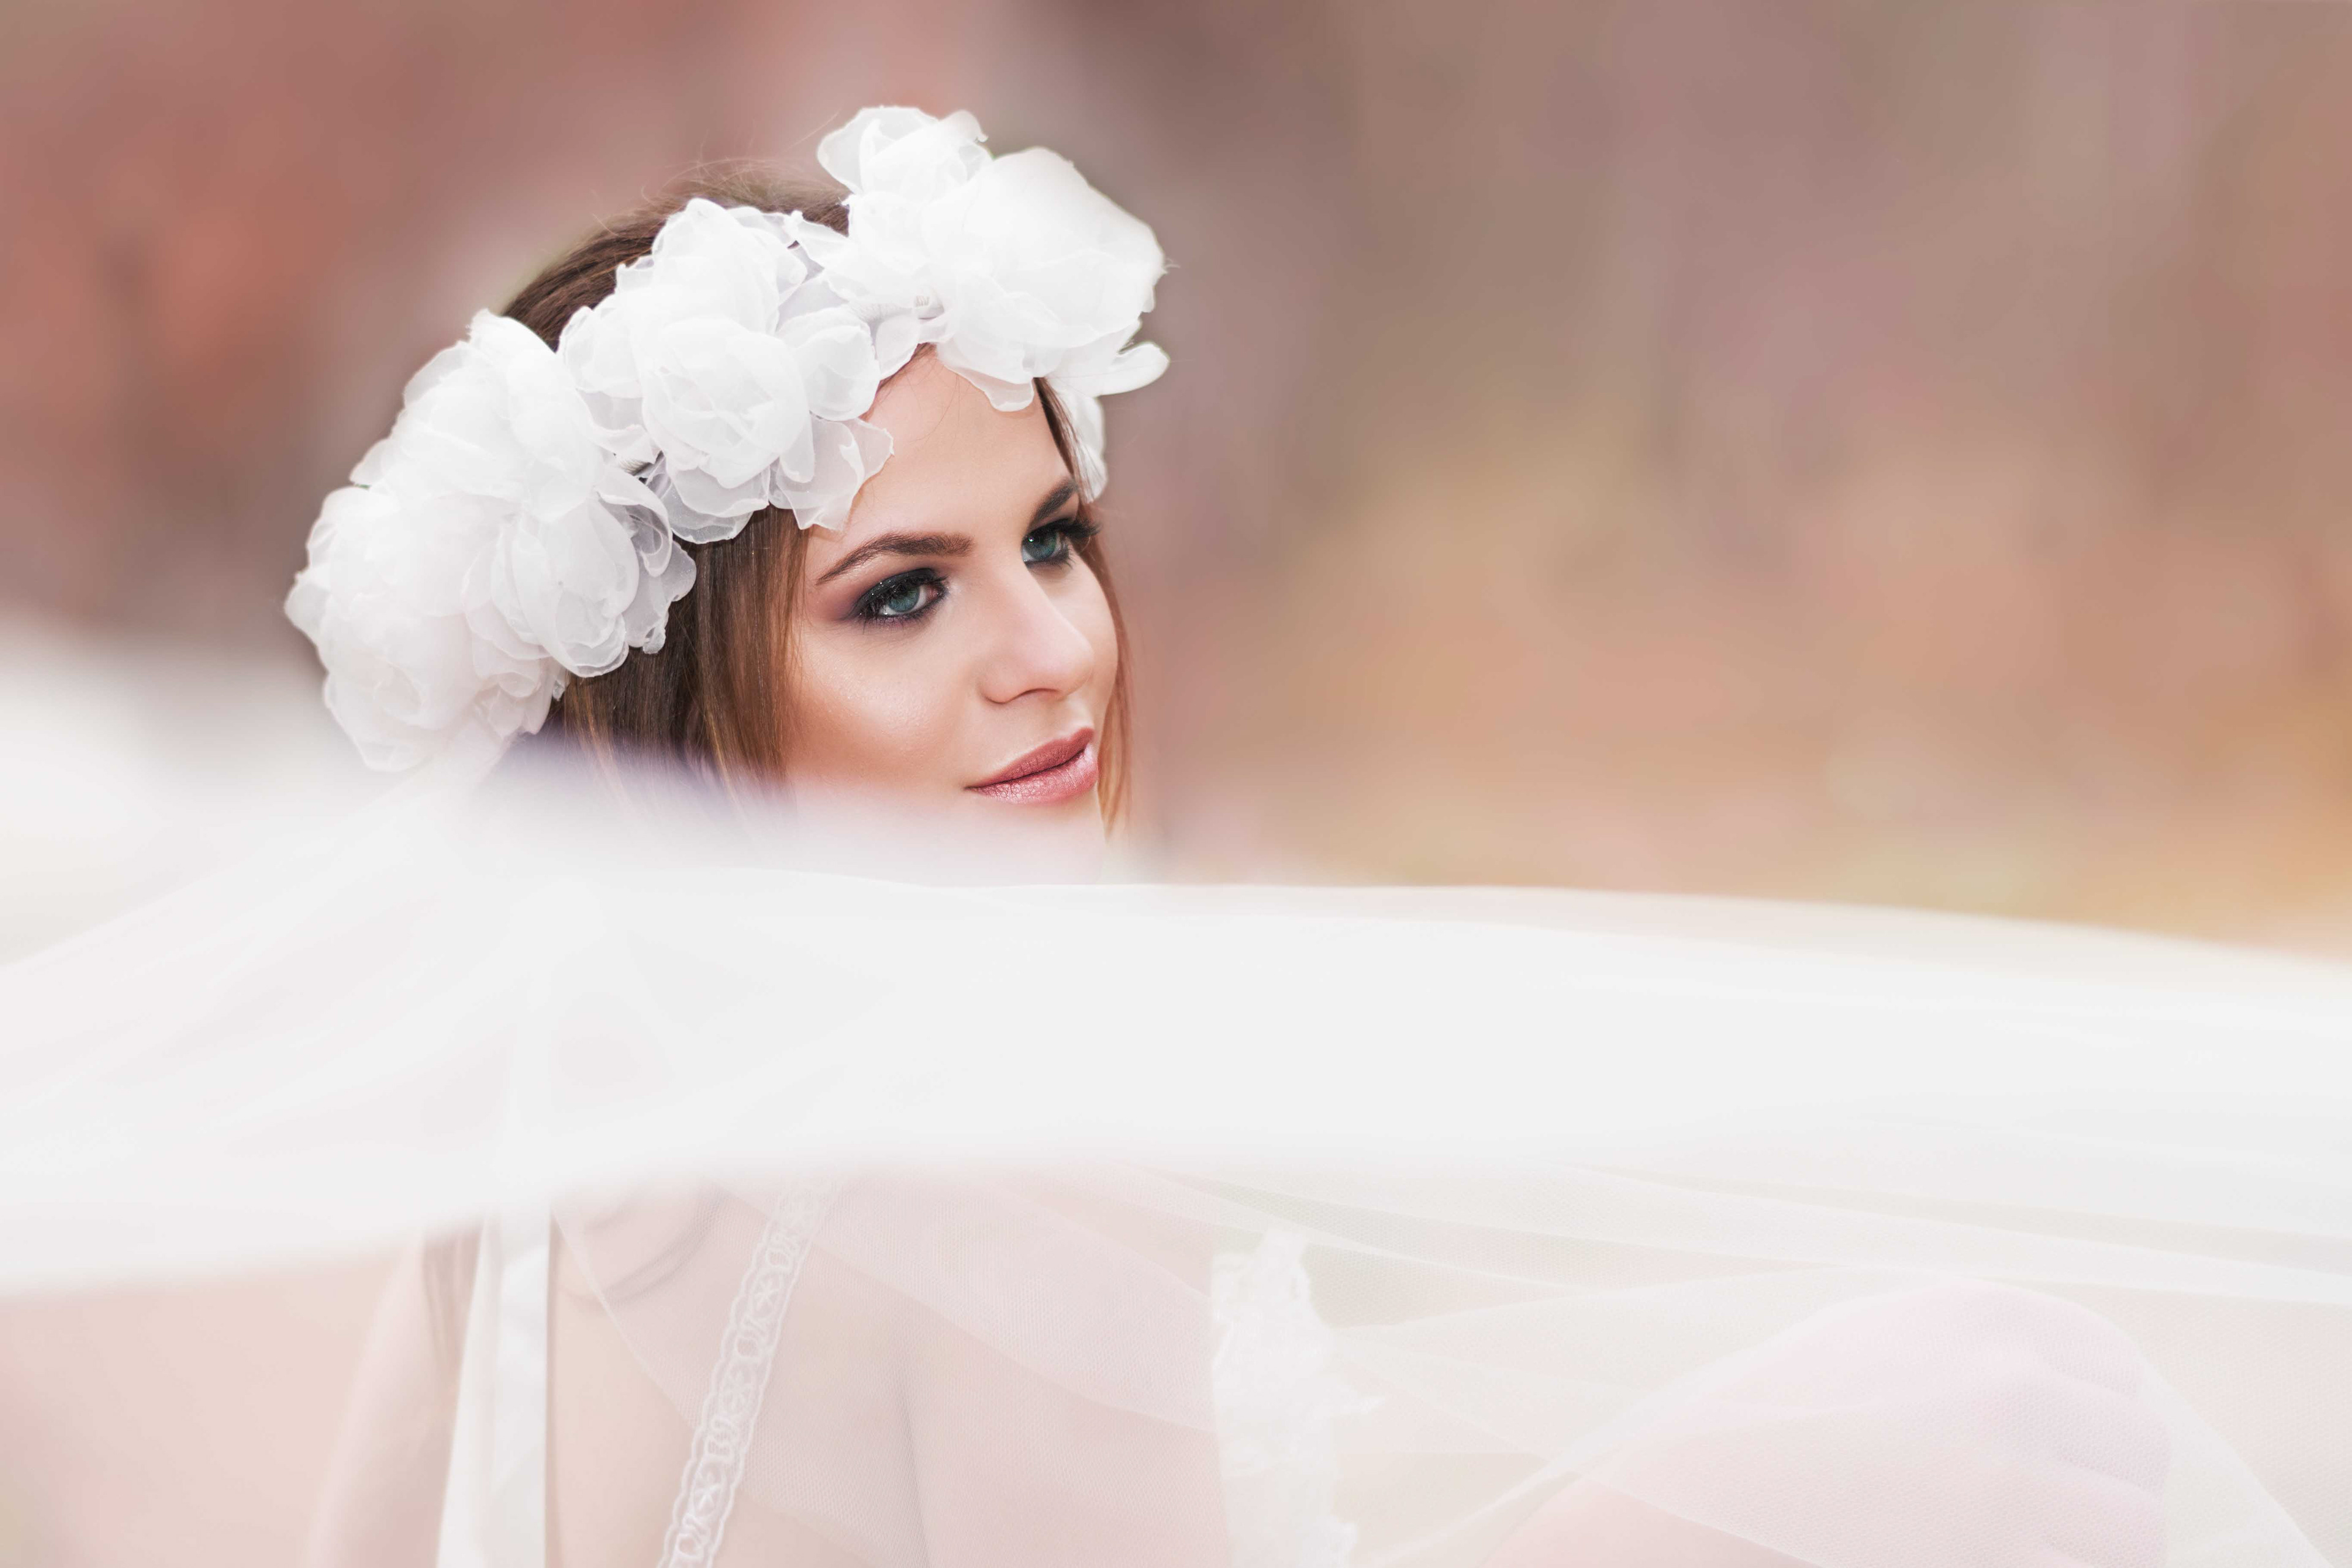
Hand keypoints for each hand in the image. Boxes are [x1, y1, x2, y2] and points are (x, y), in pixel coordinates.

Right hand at [1493, 1281, 2169, 1567]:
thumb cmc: (1774, 1419)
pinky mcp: (2000, 1544)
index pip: (2114, 1364)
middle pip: (2141, 1446)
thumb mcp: (1871, 1339)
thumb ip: (1966, 1346)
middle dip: (2109, 1485)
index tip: (2079, 1449)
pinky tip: (2002, 1560)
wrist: (1703, 1490)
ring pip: (2135, 1526)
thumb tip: (2063, 1386)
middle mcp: (2007, 1379)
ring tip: (2036, 1547)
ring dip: (2096, 1546)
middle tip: (2056, 1516)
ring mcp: (2009, 1470)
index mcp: (1977, 1313)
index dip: (2104, 1414)